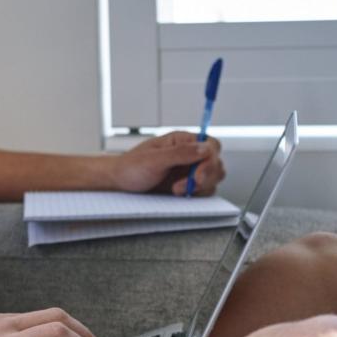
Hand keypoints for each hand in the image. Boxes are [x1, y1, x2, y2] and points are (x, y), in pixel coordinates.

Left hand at [111, 131, 225, 195]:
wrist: (120, 183)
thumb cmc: (131, 167)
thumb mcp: (153, 159)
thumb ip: (180, 153)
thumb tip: (204, 148)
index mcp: (182, 141)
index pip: (211, 146)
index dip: (209, 161)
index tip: (197, 175)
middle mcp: (189, 154)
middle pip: (216, 163)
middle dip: (205, 177)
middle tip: (186, 186)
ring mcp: (189, 170)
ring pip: (213, 178)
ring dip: (199, 187)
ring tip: (177, 189)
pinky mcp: (187, 185)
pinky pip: (204, 190)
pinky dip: (196, 194)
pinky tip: (179, 194)